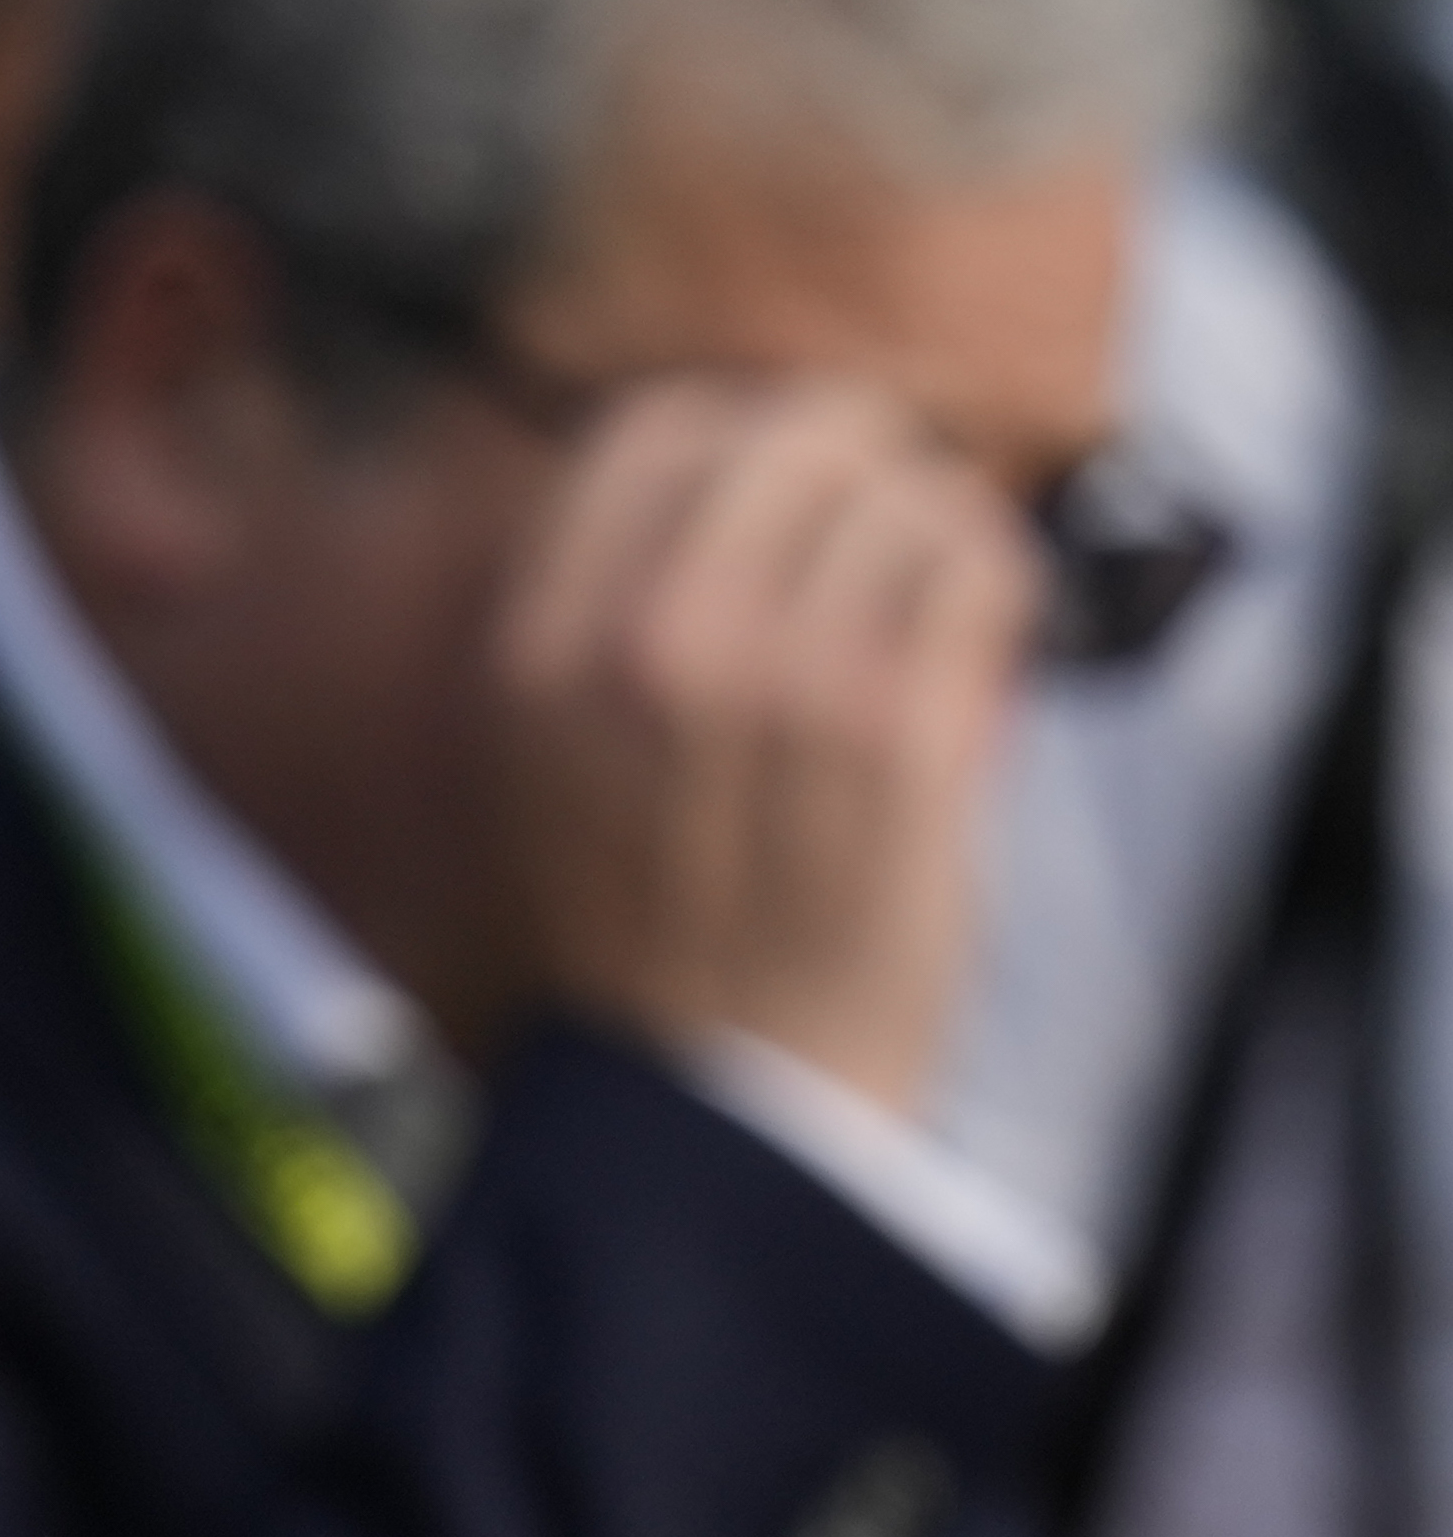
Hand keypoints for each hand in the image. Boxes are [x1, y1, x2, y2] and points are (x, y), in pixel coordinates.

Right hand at [496, 377, 1040, 1114]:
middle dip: (863, 472)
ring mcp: (775, 683)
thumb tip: (728, 467)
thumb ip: (602, 622)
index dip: (738, 440)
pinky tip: (983, 641)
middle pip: (796, 436)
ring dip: (941, 536)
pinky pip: (979, 570)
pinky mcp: (894, 732)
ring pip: (908, 493)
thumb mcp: (547, 766)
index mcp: (536, 652)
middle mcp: (642, 648)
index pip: (652, 432)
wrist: (715, 1104)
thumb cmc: (646, 936)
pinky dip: (1000, 590)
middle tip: (882, 540)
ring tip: (931, 608)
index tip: (782, 496)